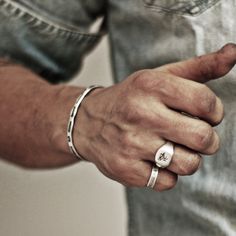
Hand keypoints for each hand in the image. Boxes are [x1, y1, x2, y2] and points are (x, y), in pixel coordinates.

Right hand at [74, 44, 235, 190]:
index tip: (206, 115)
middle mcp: (140, 115)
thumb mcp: (159, 77)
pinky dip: (167, 173)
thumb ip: (199, 67)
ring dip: (188, 158)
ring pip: (188, 164)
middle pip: (203, 138)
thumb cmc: (128, 99)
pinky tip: (154, 160)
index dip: (214, 112)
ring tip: (173, 147)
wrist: (88, 122)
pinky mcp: (126, 169)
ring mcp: (132, 144)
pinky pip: (167, 181)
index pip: (206, 102)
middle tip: (195, 135)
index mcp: (151, 86)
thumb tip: (234, 53)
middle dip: (207, 140)